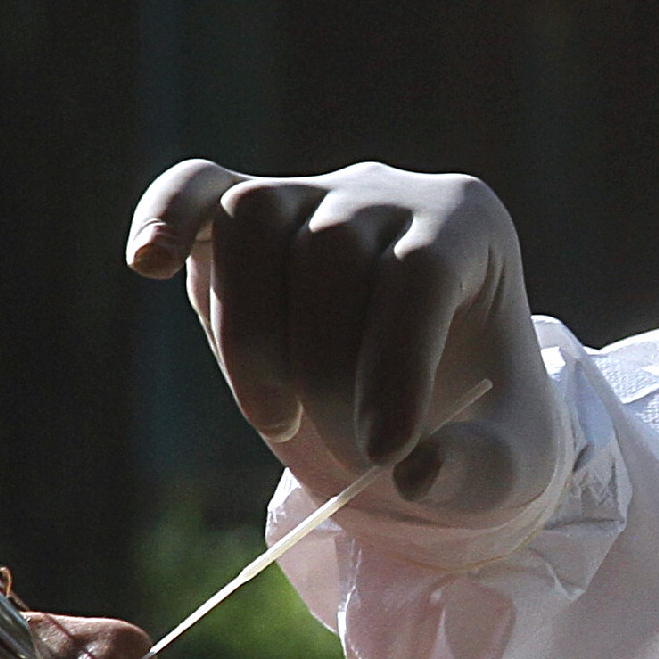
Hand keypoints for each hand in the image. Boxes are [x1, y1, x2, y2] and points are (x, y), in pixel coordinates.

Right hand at [125, 161, 564, 529]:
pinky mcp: (245, 216)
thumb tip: (418, 472)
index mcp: (469, 227)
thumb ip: (478, 468)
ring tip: (278, 416)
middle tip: (348, 450)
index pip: (419, 270)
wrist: (432, 402)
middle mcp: (390, 193)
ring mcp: (313, 195)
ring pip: (255, 217)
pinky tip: (149, 261)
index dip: (394, 363)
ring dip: (251, 332)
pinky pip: (200, 187)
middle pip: (331, 247)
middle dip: (326, 367)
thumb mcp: (509, 463)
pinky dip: (168, 214)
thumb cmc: (475, 421)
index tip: (384, 454)